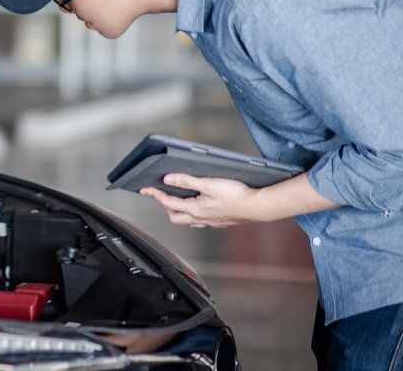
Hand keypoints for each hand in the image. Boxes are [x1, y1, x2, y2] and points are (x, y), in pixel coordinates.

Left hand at [140, 174, 261, 227]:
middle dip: (165, 206)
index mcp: (195, 210)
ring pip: (188, 220)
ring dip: (179, 211)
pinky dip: (193, 214)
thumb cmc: (236, 195)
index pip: (168, 203)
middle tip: (160, 195)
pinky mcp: (219, 221)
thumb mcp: (208, 184)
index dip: (155, 195)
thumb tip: (168, 179)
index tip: (145, 189)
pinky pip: (200, 221)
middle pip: (175, 216)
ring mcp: (210, 222)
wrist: (258, 207)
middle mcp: (201, 219)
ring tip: (176, 200)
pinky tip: (198, 207)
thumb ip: (187, 181)